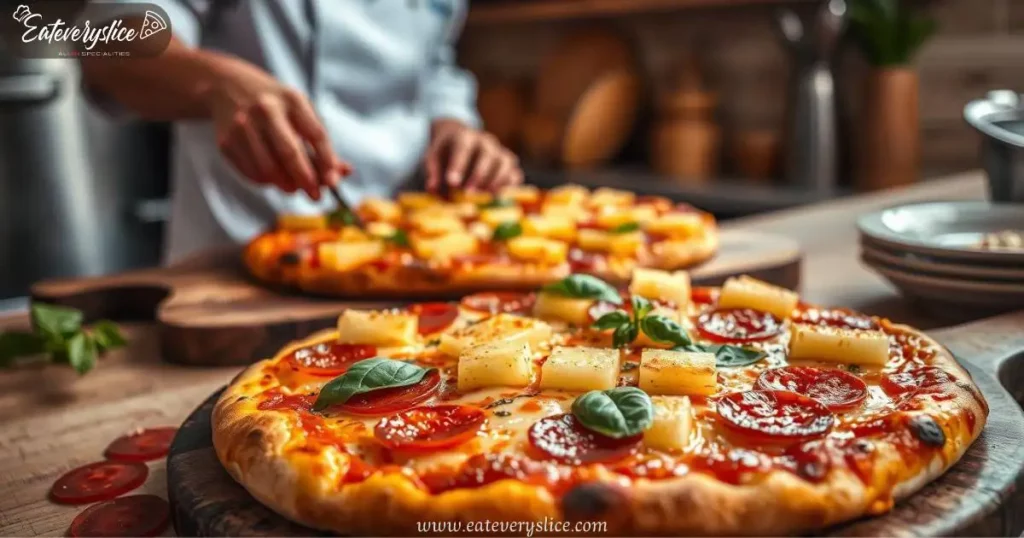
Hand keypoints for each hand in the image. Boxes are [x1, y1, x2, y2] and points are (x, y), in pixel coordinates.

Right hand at [202, 56, 349, 198]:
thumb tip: (343, 173)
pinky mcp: (227, 141)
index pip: (316, 134)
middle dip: (306, 179)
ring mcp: (243, 125)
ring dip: (286, 185)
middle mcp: (266, 109)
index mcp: (291, 99)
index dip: (327, 161)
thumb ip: (321, 143)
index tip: (333, 181)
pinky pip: (252, 173)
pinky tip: (272, 176)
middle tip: (317, 196)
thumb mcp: (301, 112)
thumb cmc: (276, 105)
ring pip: (269, 169)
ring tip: (294, 187)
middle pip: (290, 152)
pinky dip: (267, 182)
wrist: (227, 87)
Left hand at [424, 119, 521, 192]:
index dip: (459, 165)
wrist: (460, 137)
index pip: (463, 147)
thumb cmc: (446, 150)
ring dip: (496, 181)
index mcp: (465, 136)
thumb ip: (432, 170)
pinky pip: (516, 173)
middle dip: (479, 175)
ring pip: (506, 163)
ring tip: (484, 196)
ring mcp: (499, 151)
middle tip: (468, 193)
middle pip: (488, 155)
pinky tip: (499, 196)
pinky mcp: (509, 163)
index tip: (452, 183)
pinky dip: (510, 185)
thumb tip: (432, 188)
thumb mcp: (433, 155)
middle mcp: (486, 141)